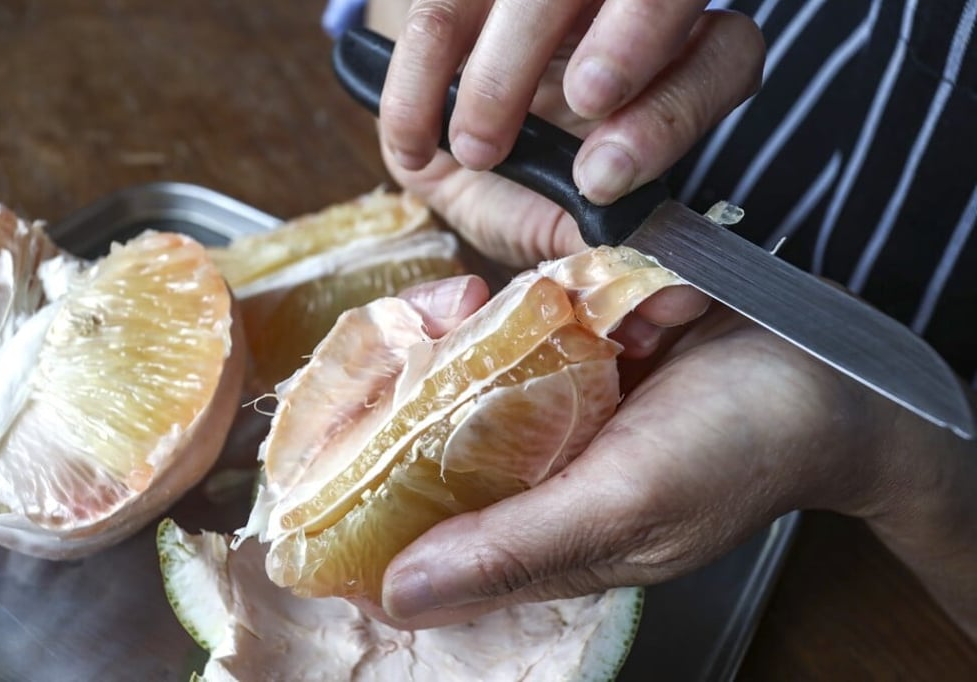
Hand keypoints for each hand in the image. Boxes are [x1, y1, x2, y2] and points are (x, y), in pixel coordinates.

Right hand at [364, 0, 762, 348]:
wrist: (437, 135)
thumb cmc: (516, 181)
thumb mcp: (561, 217)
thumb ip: (608, 251)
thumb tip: (673, 304)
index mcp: (671, 61)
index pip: (720, 57)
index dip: (674, 113)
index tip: (604, 177)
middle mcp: (617, 5)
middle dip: (620, 58)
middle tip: (574, 126)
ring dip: (500, 77)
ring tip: (473, 151)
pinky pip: (438, 11)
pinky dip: (418, 84)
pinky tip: (414, 145)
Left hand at [380, 276, 976, 639]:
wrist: (823, 372)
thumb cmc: (734, 454)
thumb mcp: (623, 509)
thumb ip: (518, 549)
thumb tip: (399, 596)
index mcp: (530, 533)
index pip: (411, 520)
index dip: (359, 475)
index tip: (343, 419)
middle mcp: (525, 472)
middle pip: (415, 432)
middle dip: (403, 374)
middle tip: (426, 325)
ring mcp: (545, 406)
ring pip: (450, 368)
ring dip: (452, 329)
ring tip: (472, 303)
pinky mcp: (568, 350)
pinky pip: (502, 324)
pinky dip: (505, 301)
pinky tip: (514, 291)